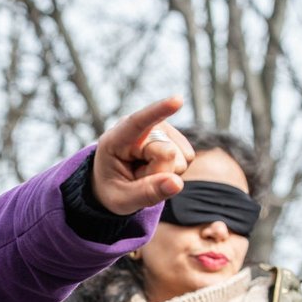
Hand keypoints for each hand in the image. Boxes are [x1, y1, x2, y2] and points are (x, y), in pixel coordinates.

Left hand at [92, 97, 194, 215]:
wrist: (115, 180)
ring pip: (181, 157)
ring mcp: (159, 129)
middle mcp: (139, 128)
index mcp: (115, 139)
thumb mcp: (122, 200)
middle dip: (158, 174)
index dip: (158, 112)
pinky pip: (188, 157)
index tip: (177, 100)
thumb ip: (146, 193)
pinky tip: (158, 168)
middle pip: (167, 153)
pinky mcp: (175, 136)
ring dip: (166, 173)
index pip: (137, 123)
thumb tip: (177, 183)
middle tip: (138, 177)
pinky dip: (175, 170)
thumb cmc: (113, 189)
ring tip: (145, 172)